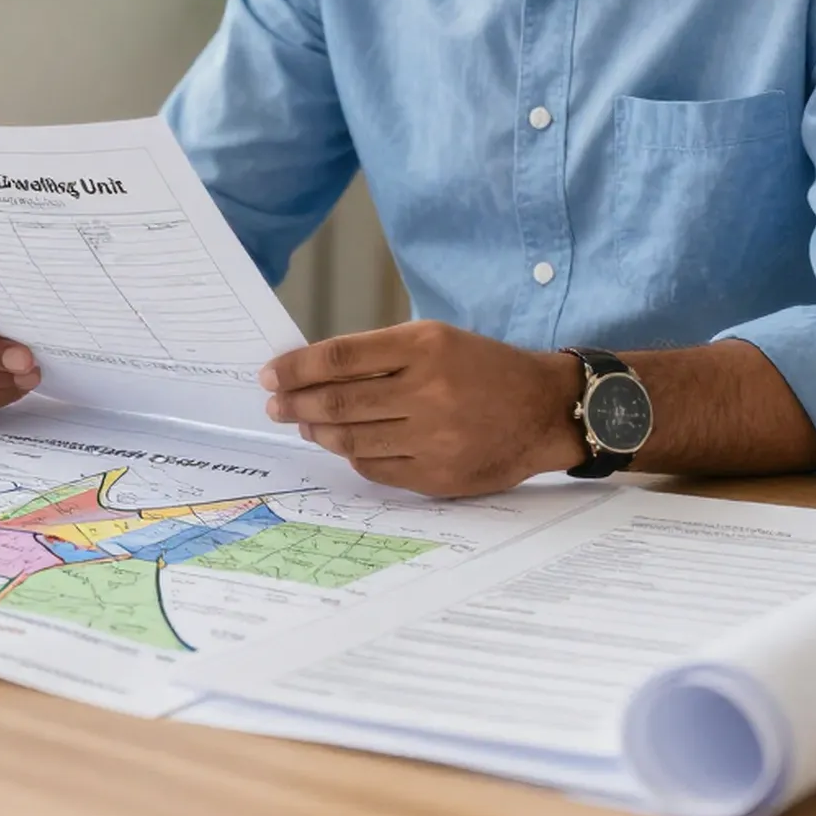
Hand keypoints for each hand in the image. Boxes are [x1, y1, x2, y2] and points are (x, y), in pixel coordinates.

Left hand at [260, 320, 584, 495]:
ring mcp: (433, 438)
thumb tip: (316, 371)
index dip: (296, 367)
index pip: (340, 357)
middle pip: (339, 401)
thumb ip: (382, 354)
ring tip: (304, 423)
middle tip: (274, 404)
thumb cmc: (485, 368)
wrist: (544, 410)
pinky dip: (352, 456)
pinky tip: (343, 445)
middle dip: (296, 403)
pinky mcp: (438, 475)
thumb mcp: (438, 339)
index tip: (270, 374)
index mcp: (425, 346)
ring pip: (352, 438)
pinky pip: (376, 468)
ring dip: (319, 431)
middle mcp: (428, 391)